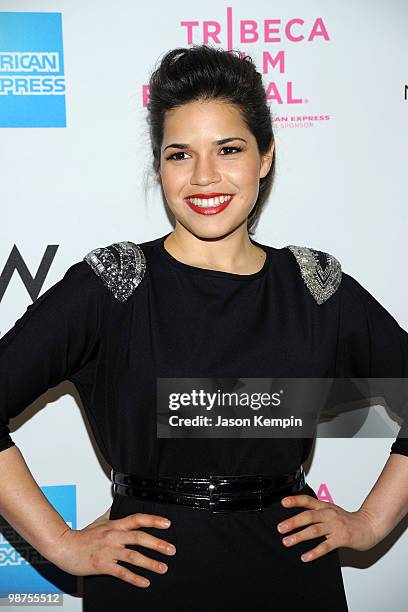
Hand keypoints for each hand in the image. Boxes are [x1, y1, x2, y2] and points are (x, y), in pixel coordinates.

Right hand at [53, 508, 176, 587]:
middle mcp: (114, 536)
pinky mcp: (102, 565)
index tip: (167, 523)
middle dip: (157, 544)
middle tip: (171, 549)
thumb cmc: (81, 536)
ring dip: (150, 563)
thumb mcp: (98, 521)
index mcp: (114, 525)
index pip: (137, 519)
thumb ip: (110, 516)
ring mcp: (108, 551)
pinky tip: (145, 582)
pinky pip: (121, 572)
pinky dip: (134, 578)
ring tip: (163, 567)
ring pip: (133, 556)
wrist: (64, 547)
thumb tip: (115, 506)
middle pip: (139, 538)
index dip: (153, 520)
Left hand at [276, 493, 379, 562]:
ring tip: (287, 541)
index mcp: (325, 506)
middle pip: (309, 516)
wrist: (369, 526)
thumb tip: (295, 517)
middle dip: (293, 522)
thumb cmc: (347, 520)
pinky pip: (326, 546)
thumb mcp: (330, 510)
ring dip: (299, 536)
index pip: (308, 500)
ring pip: (315, 530)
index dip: (295, 500)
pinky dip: (314, 552)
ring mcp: (335, 526)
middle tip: (280, 528)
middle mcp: (329, 514)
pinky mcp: (342, 539)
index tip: (283, 502)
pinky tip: (305, 557)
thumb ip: (316, 512)